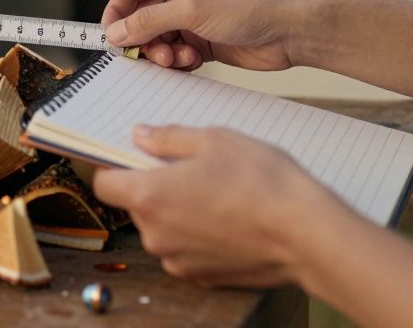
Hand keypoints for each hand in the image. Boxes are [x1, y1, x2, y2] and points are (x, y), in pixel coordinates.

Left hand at [92, 125, 340, 288]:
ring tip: (218, 192)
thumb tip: (142, 136)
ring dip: (179, 211)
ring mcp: (178, 261)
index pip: (105, 184)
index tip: (130, 157)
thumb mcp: (213, 140)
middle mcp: (156, 235)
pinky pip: (187, 249)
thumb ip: (168, 138)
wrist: (307, 235)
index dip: (114, 167)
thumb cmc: (263, 184)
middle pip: (137, 205)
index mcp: (149, 197)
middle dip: (155, 186)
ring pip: (163, 229)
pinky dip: (199, 234)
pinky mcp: (202, 277)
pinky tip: (228, 217)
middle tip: (191, 168)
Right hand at [102, 0, 306, 71]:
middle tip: (150, 55)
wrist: (290, 30)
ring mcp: (192, 17)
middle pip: (141, 18)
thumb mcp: (192, 11)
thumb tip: (115, 34)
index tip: (111, 36)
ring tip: (179, 59)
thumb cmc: (248, 6)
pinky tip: (193, 61)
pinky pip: (174, 53)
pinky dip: (177, 61)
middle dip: (143, 39)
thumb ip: (149, 22)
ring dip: (161, 53)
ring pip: (156, 39)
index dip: (117, 11)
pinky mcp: (202, 40)